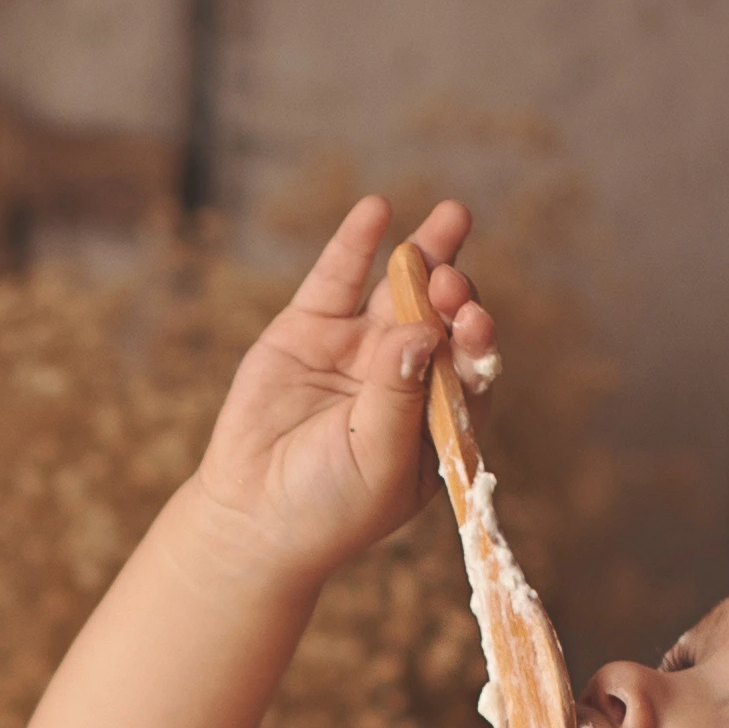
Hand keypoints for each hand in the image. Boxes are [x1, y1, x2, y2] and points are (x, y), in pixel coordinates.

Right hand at [185, 193, 487, 590]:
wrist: (251, 516)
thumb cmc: (328, 506)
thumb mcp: (375, 461)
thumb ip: (398, 396)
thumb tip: (420, 330)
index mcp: (438, 414)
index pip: (472, 364)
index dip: (477, 338)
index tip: (473, 323)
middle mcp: (407, 373)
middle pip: (444, 317)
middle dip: (454, 294)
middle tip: (450, 284)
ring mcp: (359, 345)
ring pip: (402, 288)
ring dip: (430, 251)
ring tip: (453, 218)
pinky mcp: (311, 327)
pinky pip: (339, 278)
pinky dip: (357, 243)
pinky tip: (376, 211)